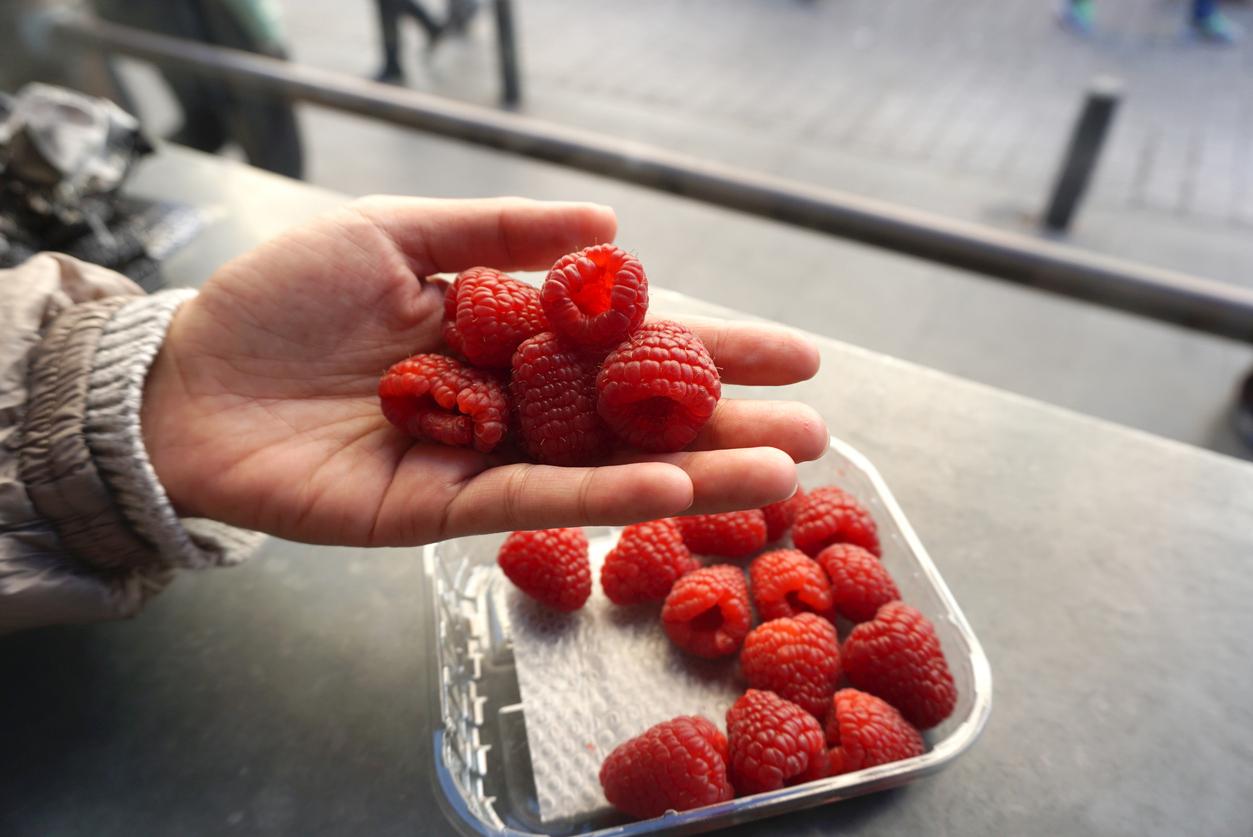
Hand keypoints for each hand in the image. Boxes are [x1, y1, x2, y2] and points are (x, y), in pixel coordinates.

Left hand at [141, 197, 827, 545]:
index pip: (627, 349)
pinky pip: (530, 502)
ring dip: (692, 473)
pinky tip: (672, 487)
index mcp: (506, 339)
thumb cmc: (279, 301)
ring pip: (601, 470)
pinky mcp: (438, 513)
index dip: (708, 349)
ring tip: (780, 474)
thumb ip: (496, 233)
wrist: (183, 380)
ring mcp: (480, 463)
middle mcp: (509, 408)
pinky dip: (602, 496)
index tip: (792, 355)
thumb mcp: (392, 235)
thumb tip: (608, 224)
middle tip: (815, 435)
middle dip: (724, 425)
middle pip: (633, 419)